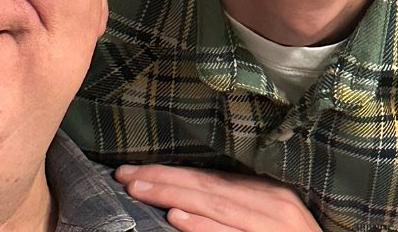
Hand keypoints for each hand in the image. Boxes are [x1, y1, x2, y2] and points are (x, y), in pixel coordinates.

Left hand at [115, 164, 321, 231]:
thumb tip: (187, 202)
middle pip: (207, 187)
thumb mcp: (268, 220)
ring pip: (215, 206)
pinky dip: (204, 228)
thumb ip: (236, 206)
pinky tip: (178, 221)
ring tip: (141, 190)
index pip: (210, 178)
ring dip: (174, 197)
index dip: (169, 173)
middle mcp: (271, 204)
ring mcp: (272, 226)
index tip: (133, 171)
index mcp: (267, 193)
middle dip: (163, 180)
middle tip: (124, 176)